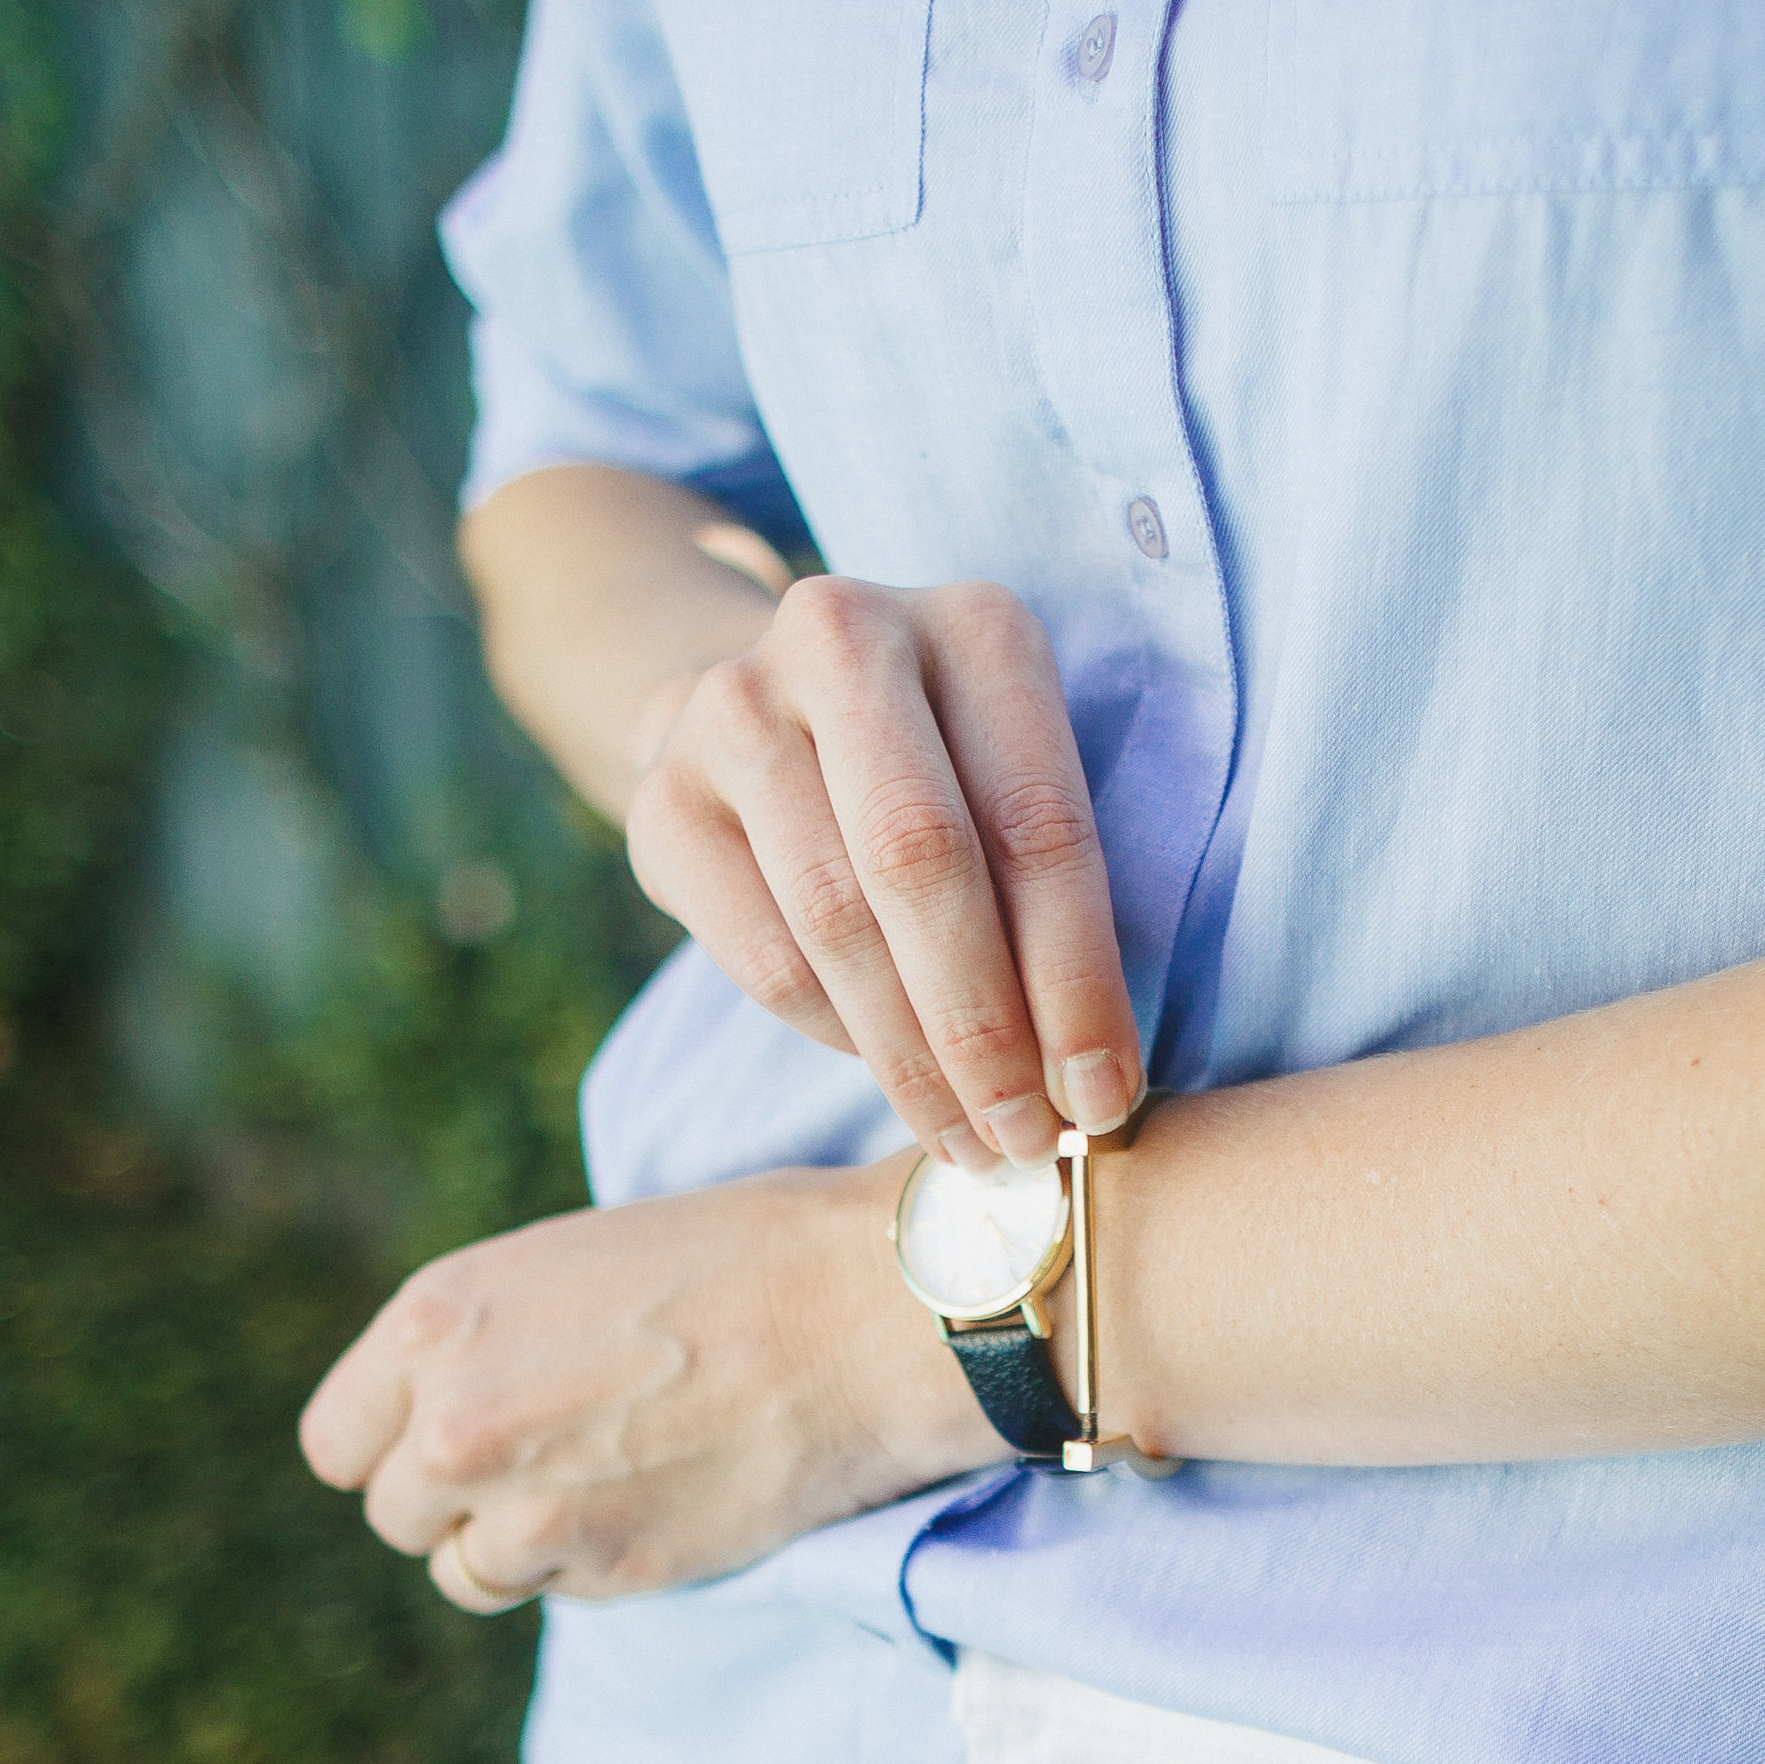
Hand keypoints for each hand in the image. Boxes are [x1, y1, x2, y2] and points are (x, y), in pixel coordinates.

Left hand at [297, 1162, 995, 1611]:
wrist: (859, 1311)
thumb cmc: (736, 1261)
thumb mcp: (562, 1266)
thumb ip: (481, 1346)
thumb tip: (440, 1418)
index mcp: (433, 1320)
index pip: (338, 1441)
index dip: (396, 1448)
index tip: (452, 1448)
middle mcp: (451, 1420)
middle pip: (393, 1513)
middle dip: (457, 1504)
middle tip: (549, 1465)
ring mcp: (519, 1506)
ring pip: (461, 1572)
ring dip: (517, 1548)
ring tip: (606, 1485)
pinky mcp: (596, 1568)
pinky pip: (548, 1596)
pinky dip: (587, 1571)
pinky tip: (655, 1504)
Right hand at [626, 576, 1143, 1170]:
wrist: (773, 708)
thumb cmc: (951, 766)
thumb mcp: (1023, 773)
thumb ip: (1058, 888)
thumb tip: (1094, 1083)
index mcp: (975, 624)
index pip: (1036, 823)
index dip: (1076, 978)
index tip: (1104, 1096)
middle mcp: (843, 638)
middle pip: (921, 864)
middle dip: (985, 1029)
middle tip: (1025, 1139)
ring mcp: (733, 709)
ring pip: (834, 922)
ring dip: (912, 1059)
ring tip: (969, 1139)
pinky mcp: (660, 794)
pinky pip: (762, 955)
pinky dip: (836, 1035)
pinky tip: (888, 1073)